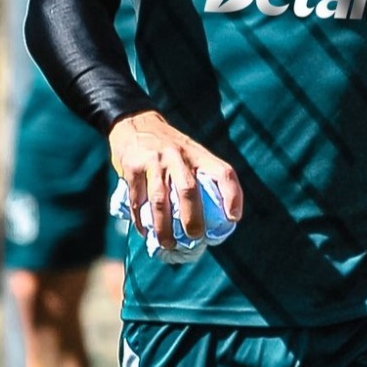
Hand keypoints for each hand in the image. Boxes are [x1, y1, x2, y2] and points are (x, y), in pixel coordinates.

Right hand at [108, 110, 241, 246]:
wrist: (134, 122)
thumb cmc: (169, 146)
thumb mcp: (191, 152)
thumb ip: (201, 176)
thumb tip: (214, 216)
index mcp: (199, 154)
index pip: (223, 173)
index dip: (232, 195)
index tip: (233, 218)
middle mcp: (178, 156)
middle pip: (189, 190)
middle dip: (193, 218)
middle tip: (195, 238)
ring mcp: (154, 161)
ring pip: (160, 199)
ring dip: (164, 226)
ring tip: (169, 244)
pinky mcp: (132, 167)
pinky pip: (138, 199)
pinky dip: (142, 220)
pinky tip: (146, 232)